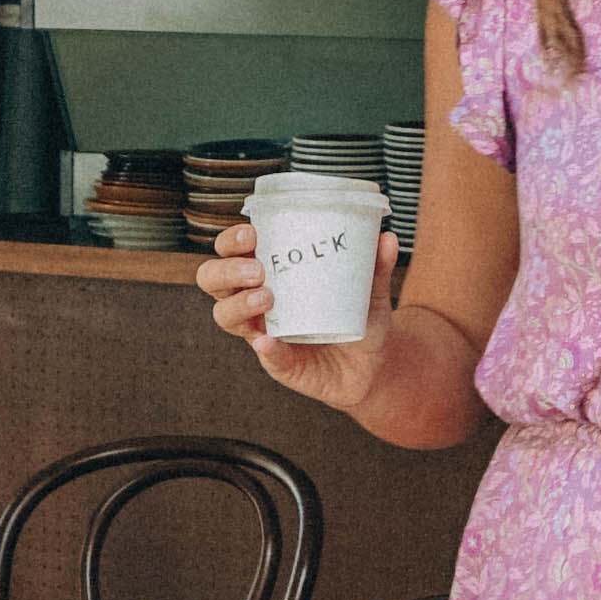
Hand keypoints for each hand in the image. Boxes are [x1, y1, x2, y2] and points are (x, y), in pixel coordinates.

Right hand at [196, 212, 396, 404]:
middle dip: (227, 269)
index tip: (252, 232)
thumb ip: (376, 266)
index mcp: (270, 273)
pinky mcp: (278, 363)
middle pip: (213, 280)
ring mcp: (262, 332)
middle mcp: (256, 301)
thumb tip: (387, 238)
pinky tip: (269, 340)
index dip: (231, 240)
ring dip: (238, 304)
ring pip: (224, 316)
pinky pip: (264, 355)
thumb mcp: (370, 290)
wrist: (372, 367)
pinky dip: (265, 347)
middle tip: (259, 268)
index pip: (232, 251)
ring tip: (267, 297)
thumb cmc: (359, 319)